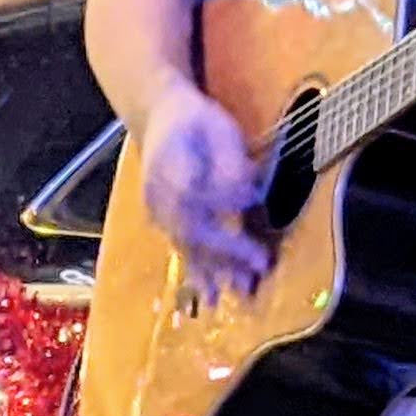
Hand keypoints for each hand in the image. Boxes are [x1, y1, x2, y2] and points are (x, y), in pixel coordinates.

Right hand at [137, 80, 271, 296]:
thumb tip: (247, 193)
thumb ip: (229, 159)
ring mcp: (158, 211)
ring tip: (234, 295)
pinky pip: (182, 251)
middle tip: (257, 267)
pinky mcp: (165, 223)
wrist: (159, 118)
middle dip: (225, 252)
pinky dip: (199, 275)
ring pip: (186, 246)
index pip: (194, 192)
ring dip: (212, 272)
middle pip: (191, 228)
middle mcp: (159, 194)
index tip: (252, 200)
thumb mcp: (217, 126)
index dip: (221, 201)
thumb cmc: (195, 120)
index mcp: (171, 163)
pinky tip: (212, 297)